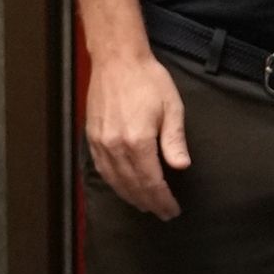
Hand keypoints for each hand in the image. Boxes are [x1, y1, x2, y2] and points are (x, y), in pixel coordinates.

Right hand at [85, 51, 191, 218]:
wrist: (117, 60)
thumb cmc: (148, 80)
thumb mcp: (171, 107)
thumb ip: (174, 140)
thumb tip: (181, 166)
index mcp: (138, 141)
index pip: (152, 182)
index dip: (162, 199)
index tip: (172, 209)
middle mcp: (115, 146)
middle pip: (132, 186)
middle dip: (149, 203)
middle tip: (162, 213)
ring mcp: (101, 143)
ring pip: (115, 181)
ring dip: (130, 197)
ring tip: (145, 205)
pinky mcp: (92, 138)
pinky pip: (102, 170)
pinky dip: (114, 183)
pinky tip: (122, 187)